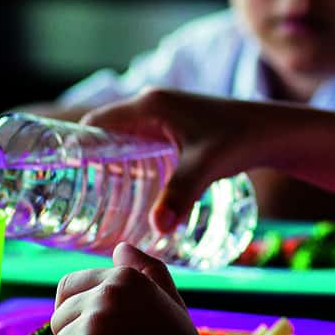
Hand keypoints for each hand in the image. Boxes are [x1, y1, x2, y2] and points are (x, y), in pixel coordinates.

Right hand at [83, 88, 260, 233]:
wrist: (274, 131)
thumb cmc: (242, 140)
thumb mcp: (207, 167)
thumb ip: (181, 195)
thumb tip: (156, 229)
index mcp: (150, 104)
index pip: (97, 122)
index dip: (76, 147)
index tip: (60, 176)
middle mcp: (153, 105)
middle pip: (105, 133)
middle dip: (89, 162)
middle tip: (73, 198)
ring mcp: (165, 116)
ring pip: (123, 140)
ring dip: (109, 164)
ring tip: (92, 200)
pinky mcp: (178, 129)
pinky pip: (140, 144)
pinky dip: (129, 163)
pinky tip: (127, 191)